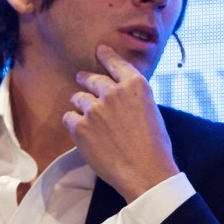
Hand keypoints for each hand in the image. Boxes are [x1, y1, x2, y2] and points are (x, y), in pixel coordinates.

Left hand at [62, 44, 179, 202]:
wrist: (145, 173)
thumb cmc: (155, 147)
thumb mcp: (151, 111)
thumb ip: (133, 97)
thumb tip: (120, 93)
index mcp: (135, 85)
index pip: (116, 63)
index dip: (106, 56)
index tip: (99, 50)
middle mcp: (113, 92)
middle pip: (92, 79)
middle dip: (86, 79)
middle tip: (82, 80)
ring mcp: (94, 109)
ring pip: (77, 98)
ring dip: (80, 105)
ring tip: (87, 117)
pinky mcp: (80, 127)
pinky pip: (69, 117)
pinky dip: (73, 123)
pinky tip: (81, 132)